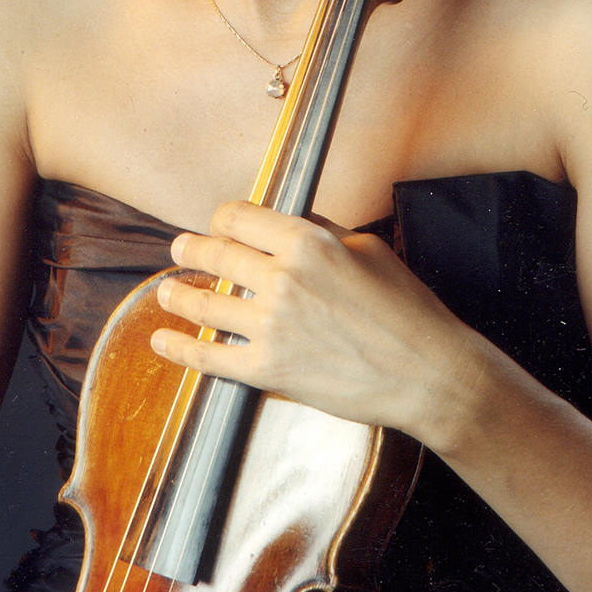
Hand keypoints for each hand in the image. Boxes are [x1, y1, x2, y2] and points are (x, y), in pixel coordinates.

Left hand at [150, 199, 474, 441]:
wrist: (429, 373)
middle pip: (216, 254)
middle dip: (191, 249)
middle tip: (178, 248)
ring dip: (177, 294)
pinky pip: (210, 357)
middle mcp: (282, 278)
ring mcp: (271, 326)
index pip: (240, 218)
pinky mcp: (269, 369)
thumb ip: (320, 231)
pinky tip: (163, 340)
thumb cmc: (406, 309)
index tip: (218, 224)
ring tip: (166, 291)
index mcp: (307, 241)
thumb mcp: (367, 249)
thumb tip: (287, 222)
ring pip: (205, 303)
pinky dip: (180, 349)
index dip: (222, 219)